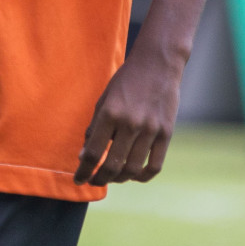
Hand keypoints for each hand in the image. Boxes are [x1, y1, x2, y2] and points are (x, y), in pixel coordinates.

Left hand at [73, 47, 182, 185]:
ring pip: (132, 169)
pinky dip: (142, 176)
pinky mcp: (166, 133)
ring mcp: (150, 130)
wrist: (158, 64)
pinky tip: (134, 175)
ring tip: (112, 177)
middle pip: (112, 165)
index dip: (83, 171)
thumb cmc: (126, 80)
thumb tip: (84, 155)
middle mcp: (130, 123)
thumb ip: (95, 126)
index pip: (93, 153)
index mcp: (110, 113)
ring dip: (119, 179)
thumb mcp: (104, 99)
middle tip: (93, 181)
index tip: (78, 180)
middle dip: (99, 179)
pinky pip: (154, 166)